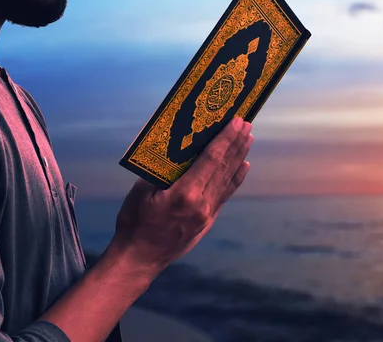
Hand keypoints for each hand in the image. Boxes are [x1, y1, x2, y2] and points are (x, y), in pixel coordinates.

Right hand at [112, 117, 252, 270]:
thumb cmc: (134, 224)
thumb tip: (176, 152)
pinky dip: (235, 179)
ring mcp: (207, 215)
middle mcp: (202, 204)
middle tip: (246, 124)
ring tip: (248, 139)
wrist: (139, 260)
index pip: (211, 159)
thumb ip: (160, 172)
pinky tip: (242, 167)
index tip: (236, 122)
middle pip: (224, 167)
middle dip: (236, 143)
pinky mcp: (207, 222)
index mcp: (185, 194)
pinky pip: (225, 195)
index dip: (225, 139)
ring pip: (228, 180)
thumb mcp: (140, 192)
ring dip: (239, 157)